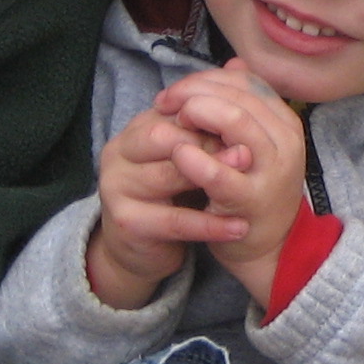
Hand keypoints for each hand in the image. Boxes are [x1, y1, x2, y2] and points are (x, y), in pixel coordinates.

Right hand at [88, 106, 257, 306]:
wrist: (140, 249)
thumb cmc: (172, 198)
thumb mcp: (186, 164)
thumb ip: (202, 143)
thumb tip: (243, 131)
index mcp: (133, 131)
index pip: (172, 114)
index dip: (209, 120)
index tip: (247, 129)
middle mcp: (117, 154)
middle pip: (162, 137)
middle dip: (206, 144)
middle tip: (247, 156)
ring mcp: (116, 188)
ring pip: (167, 176)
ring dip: (210, 178)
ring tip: (248, 183)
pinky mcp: (125, 223)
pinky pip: (174, 221)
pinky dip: (209, 224)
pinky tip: (239, 227)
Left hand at [154, 60, 308, 305]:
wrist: (267, 247)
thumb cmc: (252, 189)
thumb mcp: (253, 143)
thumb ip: (243, 105)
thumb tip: (234, 62)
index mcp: (285, 121)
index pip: (245, 81)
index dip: (205, 79)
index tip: (175, 91)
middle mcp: (286, 140)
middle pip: (238, 95)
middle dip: (194, 92)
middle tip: (165, 103)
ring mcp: (273, 169)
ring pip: (235, 121)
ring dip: (197, 114)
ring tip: (171, 121)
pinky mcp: (252, 200)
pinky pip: (221, 172)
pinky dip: (195, 158)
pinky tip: (176, 153)